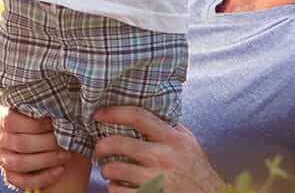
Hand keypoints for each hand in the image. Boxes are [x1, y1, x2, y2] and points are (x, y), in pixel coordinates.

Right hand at [0, 103, 69, 189]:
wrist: (44, 139)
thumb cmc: (46, 121)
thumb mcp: (43, 110)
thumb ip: (45, 109)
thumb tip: (61, 110)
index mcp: (2, 117)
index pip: (10, 121)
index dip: (34, 123)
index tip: (55, 122)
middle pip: (19, 143)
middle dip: (47, 142)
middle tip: (67, 140)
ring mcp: (3, 157)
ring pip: (20, 163)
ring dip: (47, 159)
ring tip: (66, 155)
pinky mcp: (10, 175)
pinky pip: (23, 181)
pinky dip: (44, 177)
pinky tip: (60, 170)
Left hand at [92, 106, 222, 192]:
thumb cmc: (196, 169)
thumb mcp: (188, 143)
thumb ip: (168, 127)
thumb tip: (145, 109)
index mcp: (172, 139)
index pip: (137, 117)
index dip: (113, 112)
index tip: (98, 115)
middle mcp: (164, 157)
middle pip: (118, 143)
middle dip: (100, 146)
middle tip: (99, 150)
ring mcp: (156, 179)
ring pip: (114, 169)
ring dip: (106, 170)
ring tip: (109, 170)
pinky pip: (117, 191)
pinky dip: (113, 188)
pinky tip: (119, 186)